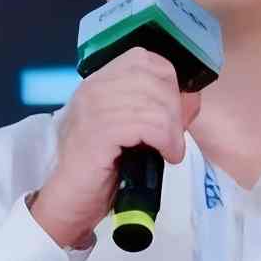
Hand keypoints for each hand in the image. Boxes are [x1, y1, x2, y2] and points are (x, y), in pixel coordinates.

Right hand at [27, 51, 202, 249]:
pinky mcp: (100, 131)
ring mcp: (94, 107)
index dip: (168, 84)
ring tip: (169, 150)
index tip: (174, 115)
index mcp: (99, 81)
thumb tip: (190, 97)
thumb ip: (153, 108)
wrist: (70, 201)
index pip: (145, 59)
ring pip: (157, 104)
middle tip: (173, 138)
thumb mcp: (128, 130)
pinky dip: (167, 142)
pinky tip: (166, 156)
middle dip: (175, 109)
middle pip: (155, 78)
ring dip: (173, 131)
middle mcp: (94, 87)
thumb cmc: (101, 169)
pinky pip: (150, 125)